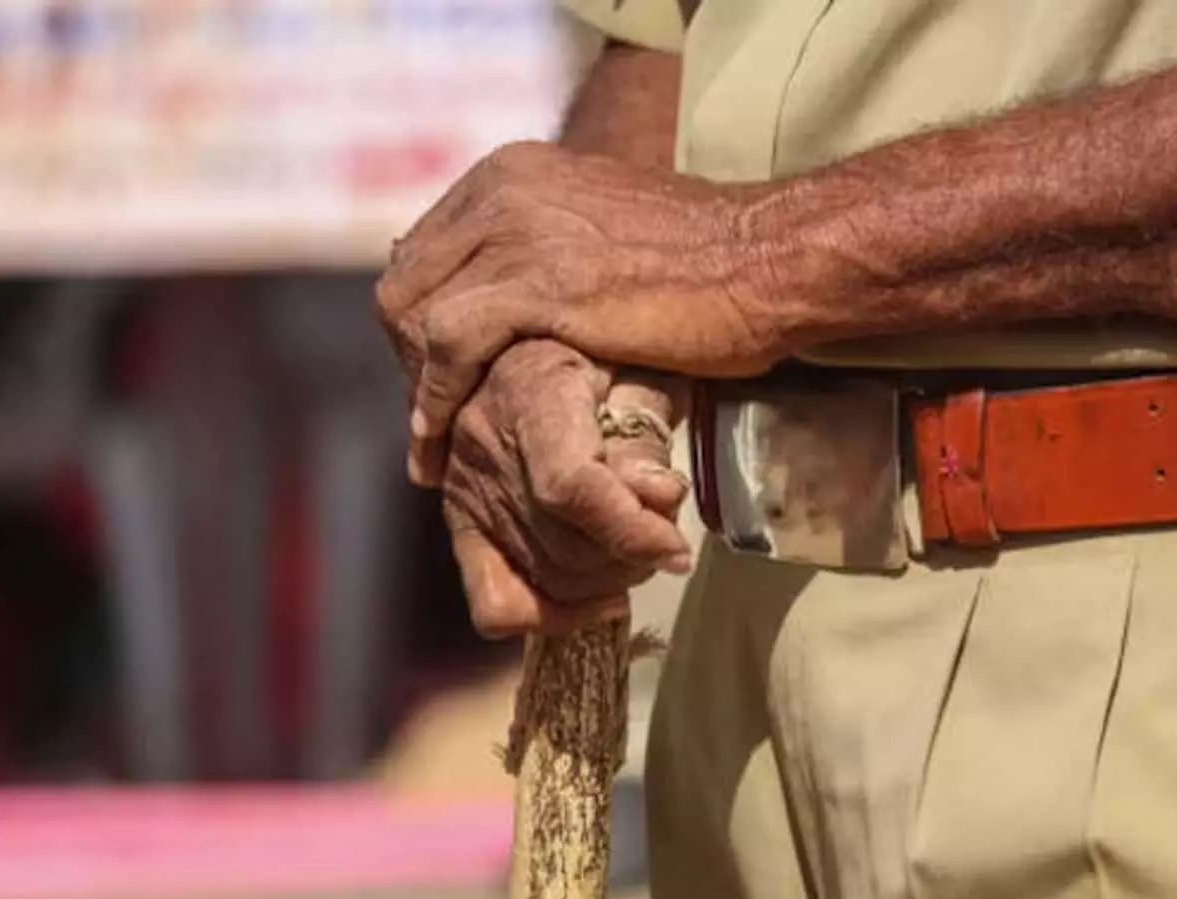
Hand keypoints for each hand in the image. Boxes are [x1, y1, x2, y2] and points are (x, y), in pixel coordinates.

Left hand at [376, 140, 796, 461]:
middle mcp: (504, 189)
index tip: (435, 382)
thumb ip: (551, 249)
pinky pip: (448, 345)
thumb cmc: (709, 264)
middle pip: (407, 282)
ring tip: (433, 448)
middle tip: (433, 422)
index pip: (427, 252)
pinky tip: (441, 446)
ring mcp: (517, 231)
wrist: (769, 262)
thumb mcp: (606, 235)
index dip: (421, 324)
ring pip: (413, 314)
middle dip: (409, 361)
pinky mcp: (536, 282)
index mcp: (515, 171)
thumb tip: (515, 292)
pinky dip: (434, 401)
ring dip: (416, 389)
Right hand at [439, 339, 691, 635]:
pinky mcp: (461, 524)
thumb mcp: (639, 364)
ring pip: (542, 579)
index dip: (629, 530)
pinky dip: (551, 615)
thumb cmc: (597, 349)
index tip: (676, 549)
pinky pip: (494, 602)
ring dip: (606, 582)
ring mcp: (466, 492)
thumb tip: (656, 496)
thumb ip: (646, 428)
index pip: (570, 486)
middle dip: (631, 557)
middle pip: (563, 544)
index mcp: (532, 391)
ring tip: (637, 552)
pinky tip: (597, 596)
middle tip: (664, 537)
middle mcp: (485, 445)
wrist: (519, 341)